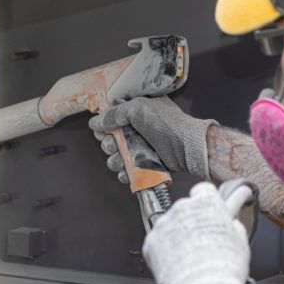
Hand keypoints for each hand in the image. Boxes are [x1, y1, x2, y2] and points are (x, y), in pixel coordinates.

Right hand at [88, 96, 216, 181]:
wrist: (188, 147)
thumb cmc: (167, 124)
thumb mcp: (139, 109)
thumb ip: (115, 114)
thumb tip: (95, 122)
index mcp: (137, 113)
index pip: (112, 119)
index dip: (104, 126)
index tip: (102, 131)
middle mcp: (138, 130)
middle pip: (111, 139)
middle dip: (108, 144)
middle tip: (113, 146)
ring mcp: (142, 149)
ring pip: (117, 157)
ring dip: (114, 160)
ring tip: (121, 160)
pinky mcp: (146, 165)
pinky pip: (129, 171)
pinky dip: (125, 174)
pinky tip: (126, 173)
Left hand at [143, 182, 250, 283]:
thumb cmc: (224, 268)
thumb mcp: (240, 241)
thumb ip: (233, 226)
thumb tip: (231, 223)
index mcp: (207, 203)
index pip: (203, 191)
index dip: (207, 202)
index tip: (209, 211)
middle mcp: (183, 208)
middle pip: (185, 208)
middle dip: (191, 221)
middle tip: (201, 240)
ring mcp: (164, 224)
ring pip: (170, 225)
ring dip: (177, 235)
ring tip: (188, 255)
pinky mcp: (150, 242)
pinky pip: (158, 242)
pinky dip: (164, 250)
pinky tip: (176, 262)